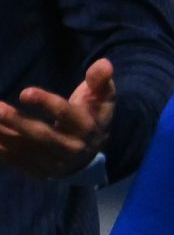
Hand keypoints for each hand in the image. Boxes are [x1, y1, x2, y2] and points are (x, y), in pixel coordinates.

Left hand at [0, 58, 113, 179]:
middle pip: (42, 135)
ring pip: (25, 149)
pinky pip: (16, 161)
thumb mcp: (102, 97)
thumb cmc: (92, 116)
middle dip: (18, 122)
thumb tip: (103, 63)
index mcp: (86, 127)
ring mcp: (55, 162)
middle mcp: (71, 147)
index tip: (25, 93)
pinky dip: (1, 150)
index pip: (65, 114)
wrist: (89, 155)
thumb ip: (100, 80)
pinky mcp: (40, 171)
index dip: (46, 103)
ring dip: (3, 135)